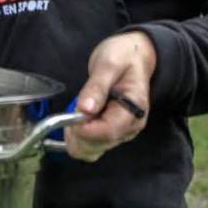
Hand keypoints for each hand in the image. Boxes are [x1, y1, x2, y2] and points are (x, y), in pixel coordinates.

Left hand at [64, 31, 154, 162]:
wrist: (135, 56)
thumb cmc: (125, 56)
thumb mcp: (109, 63)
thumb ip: (97, 86)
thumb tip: (85, 109)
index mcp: (133, 110)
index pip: (107, 132)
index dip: (84, 128)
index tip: (72, 114)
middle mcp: (129, 128)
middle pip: (97, 146)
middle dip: (77, 132)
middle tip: (73, 108)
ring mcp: (120, 133)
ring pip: (91, 151)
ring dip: (76, 137)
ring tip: (76, 113)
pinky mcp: (111, 134)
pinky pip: (91, 147)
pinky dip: (78, 139)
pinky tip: (78, 120)